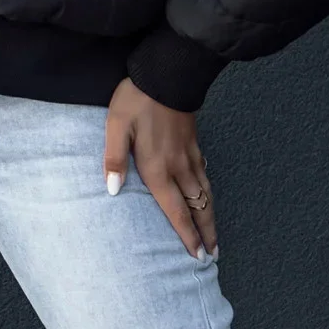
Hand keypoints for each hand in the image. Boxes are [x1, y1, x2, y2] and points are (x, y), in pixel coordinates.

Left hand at [105, 78, 217, 259]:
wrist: (167, 72)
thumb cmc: (138, 99)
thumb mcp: (117, 126)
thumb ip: (114, 159)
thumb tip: (113, 190)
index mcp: (158, 167)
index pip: (175, 210)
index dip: (187, 235)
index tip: (196, 256)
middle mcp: (178, 166)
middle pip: (197, 207)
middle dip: (205, 234)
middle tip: (212, 255)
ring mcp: (190, 154)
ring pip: (205, 193)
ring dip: (210, 216)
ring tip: (215, 236)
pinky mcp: (194, 142)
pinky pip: (205, 174)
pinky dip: (208, 191)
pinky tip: (206, 195)